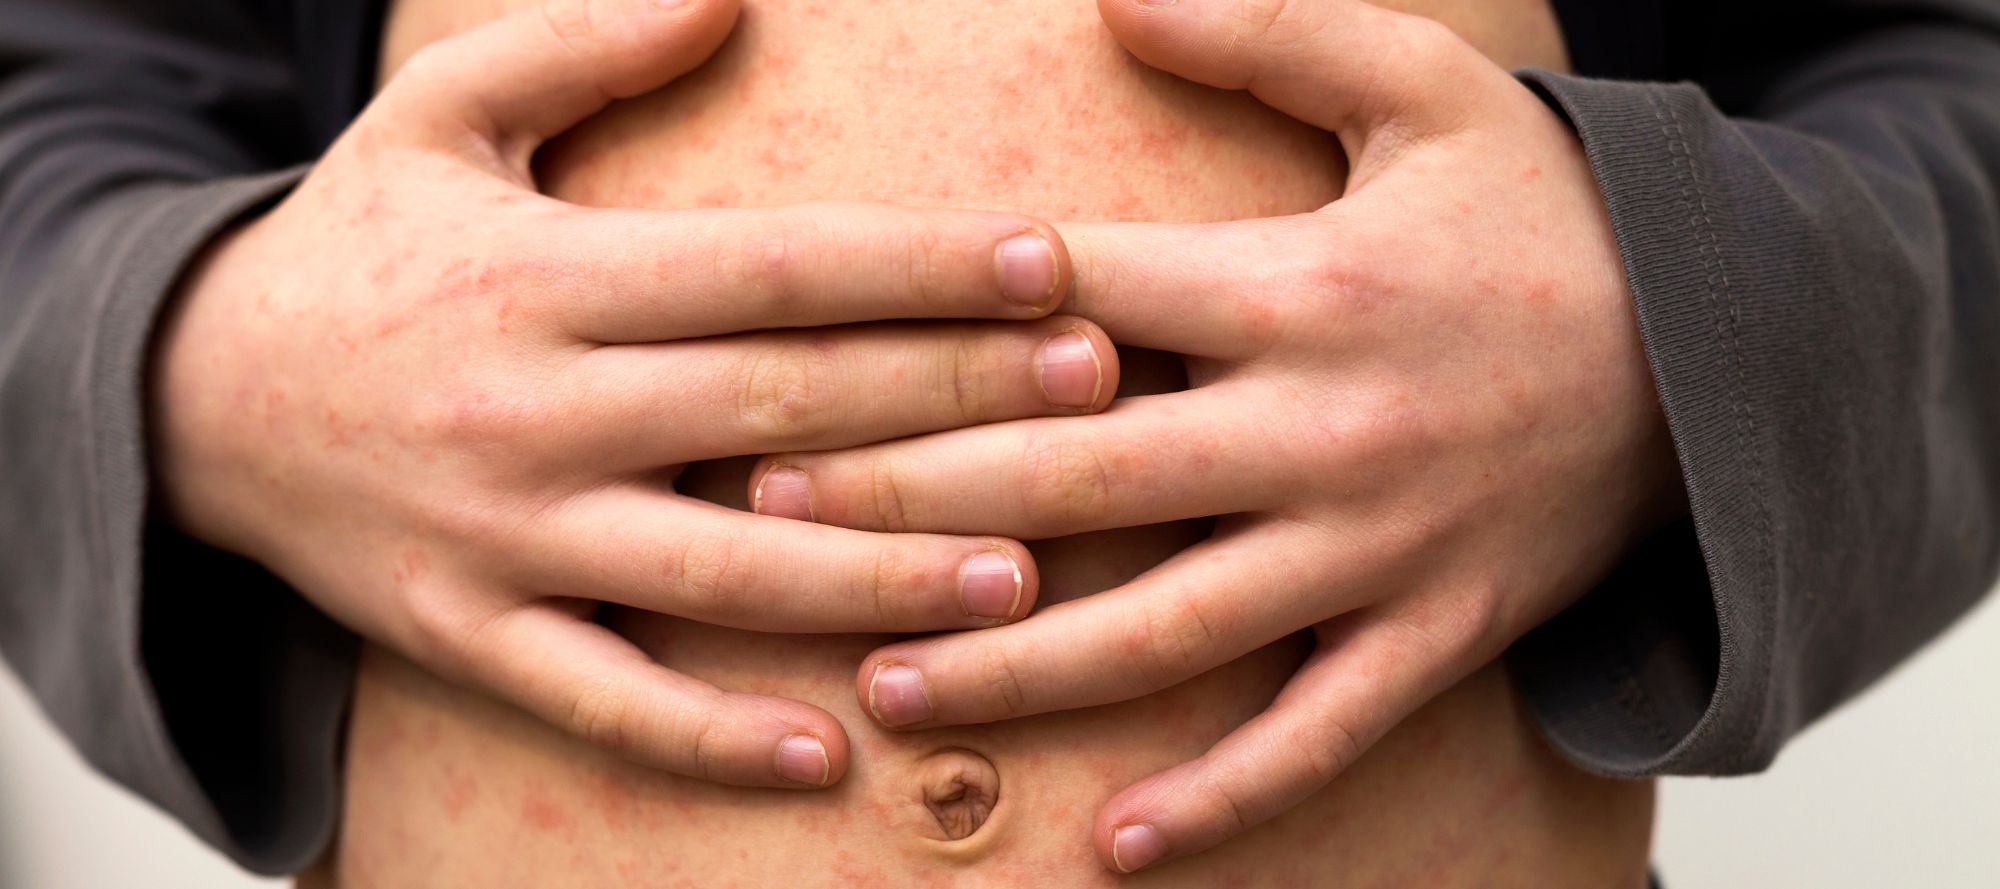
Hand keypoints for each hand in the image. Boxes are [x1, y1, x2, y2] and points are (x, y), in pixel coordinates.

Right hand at [150, 0, 1118, 789]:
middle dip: (952, 401)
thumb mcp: (436, 116)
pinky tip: (828, 752)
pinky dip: (708, 734)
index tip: (1051, 260)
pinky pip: (600, 700)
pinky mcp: (465, 631)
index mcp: (553, 276)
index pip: (773, 268)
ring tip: (1020, 578)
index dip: (919, 265)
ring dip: (873, 579)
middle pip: (782, 409)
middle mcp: (540, 408)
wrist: (178, 395)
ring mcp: (504, 534)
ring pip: (718, 571)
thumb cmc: (354, 249)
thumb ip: (581, 48)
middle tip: (1101, 394)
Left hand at [748, 0, 1680, 866]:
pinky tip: (1114, 843)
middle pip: (1079, 475)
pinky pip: (1316, 733)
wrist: (1715, 356)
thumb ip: (1267, 33)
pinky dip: (1221, 794)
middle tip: (762, 514)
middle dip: (910, 495)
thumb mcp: (1423, 86)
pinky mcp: (1431, 634)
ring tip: (884, 683)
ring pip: (1167, 626)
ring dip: (1018, 665)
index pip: (1078, 303)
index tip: (797, 338)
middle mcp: (1319, 429)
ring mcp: (1373, 550)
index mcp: (1296, 287)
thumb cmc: (1537, 216)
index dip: (931, 318)